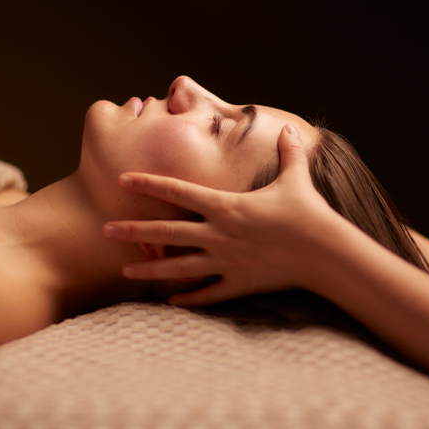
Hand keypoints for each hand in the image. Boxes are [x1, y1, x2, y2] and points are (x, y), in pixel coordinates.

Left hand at [102, 124, 343, 305]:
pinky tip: (170, 301)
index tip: (122, 179)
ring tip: (125, 271)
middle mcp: (219, 233)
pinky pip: (208, 293)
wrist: (325, 252)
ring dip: (151, 269)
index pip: (177, 190)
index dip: (148, 183)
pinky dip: (189, 298)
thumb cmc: (309, 212)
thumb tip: (289, 126)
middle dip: (133, 230)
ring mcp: (227, 261)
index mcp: (226, 205)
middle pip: (166, 232)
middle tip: (104, 230)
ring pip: (179, 267)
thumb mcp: (296, 177)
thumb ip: (287, 152)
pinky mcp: (239, 283)